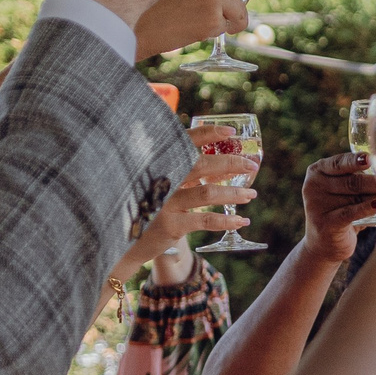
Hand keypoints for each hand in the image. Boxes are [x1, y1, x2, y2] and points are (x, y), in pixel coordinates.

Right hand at [111, 135, 258, 280]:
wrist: (123, 243)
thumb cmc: (146, 209)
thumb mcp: (159, 186)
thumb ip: (180, 173)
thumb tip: (219, 165)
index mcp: (158, 165)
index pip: (184, 141)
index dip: (208, 133)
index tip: (231, 132)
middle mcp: (160, 180)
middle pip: (201, 164)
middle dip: (231, 163)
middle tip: (251, 165)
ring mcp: (165, 203)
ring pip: (208, 192)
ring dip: (234, 193)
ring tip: (251, 195)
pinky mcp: (171, 225)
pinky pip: (206, 220)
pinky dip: (227, 220)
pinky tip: (241, 221)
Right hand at [301, 153, 375, 263]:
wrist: (324, 245)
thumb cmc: (341, 211)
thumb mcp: (345, 192)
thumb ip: (359, 178)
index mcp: (318, 171)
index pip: (340, 163)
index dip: (356, 160)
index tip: (372, 158)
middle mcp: (314, 185)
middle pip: (352, 181)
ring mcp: (317, 205)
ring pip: (355, 196)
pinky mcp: (325, 223)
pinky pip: (350, 213)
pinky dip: (367, 208)